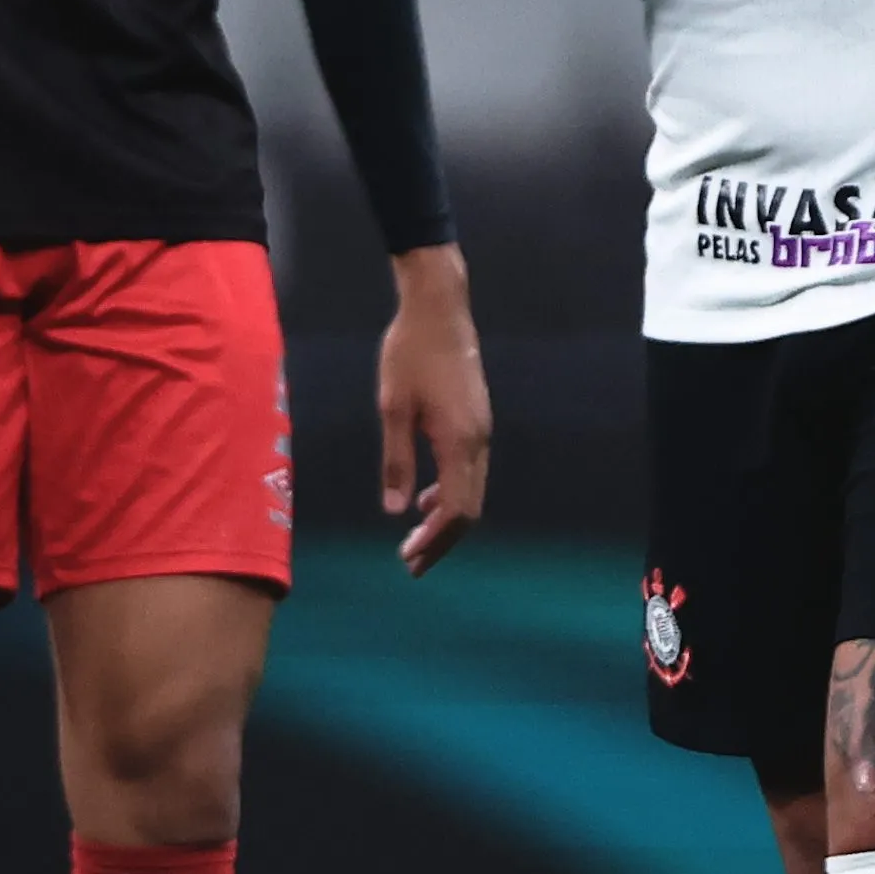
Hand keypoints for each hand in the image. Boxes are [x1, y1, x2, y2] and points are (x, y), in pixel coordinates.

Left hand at [376, 243, 490, 571]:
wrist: (440, 310)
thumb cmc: (410, 354)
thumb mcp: (393, 407)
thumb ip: (396, 459)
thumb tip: (395, 509)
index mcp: (458, 442)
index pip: (455, 508)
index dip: (434, 539)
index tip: (408, 557)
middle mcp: (478, 442)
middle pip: (469, 508)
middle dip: (442, 540)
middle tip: (411, 563)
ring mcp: (482, 431)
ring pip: (472, 491)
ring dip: (446, 519)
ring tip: (416, 539)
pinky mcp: (477, 421)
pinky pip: (470, 471)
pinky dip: (450, 494)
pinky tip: (425, 497)